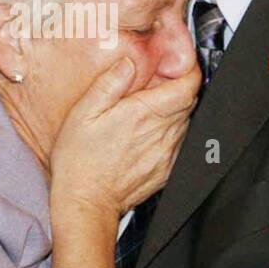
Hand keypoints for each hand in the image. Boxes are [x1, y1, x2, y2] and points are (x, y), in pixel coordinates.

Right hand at [51, 58, 199, 217]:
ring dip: (174, 110)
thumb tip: (128, 63)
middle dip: (179, 87)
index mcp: (145, 114)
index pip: (187, 86)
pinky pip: (179, 143)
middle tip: (158, 81)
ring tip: (149, 108)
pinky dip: (171, 133)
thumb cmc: (79, 161)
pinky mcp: (167, 170)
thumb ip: (110, 84)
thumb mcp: (84, 113)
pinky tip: (148, 134)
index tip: (178, 64)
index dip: (188, 70)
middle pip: (189, 102)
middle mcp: (162, 134)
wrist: (85, 203)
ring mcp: (168, 154)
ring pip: (185, 122)